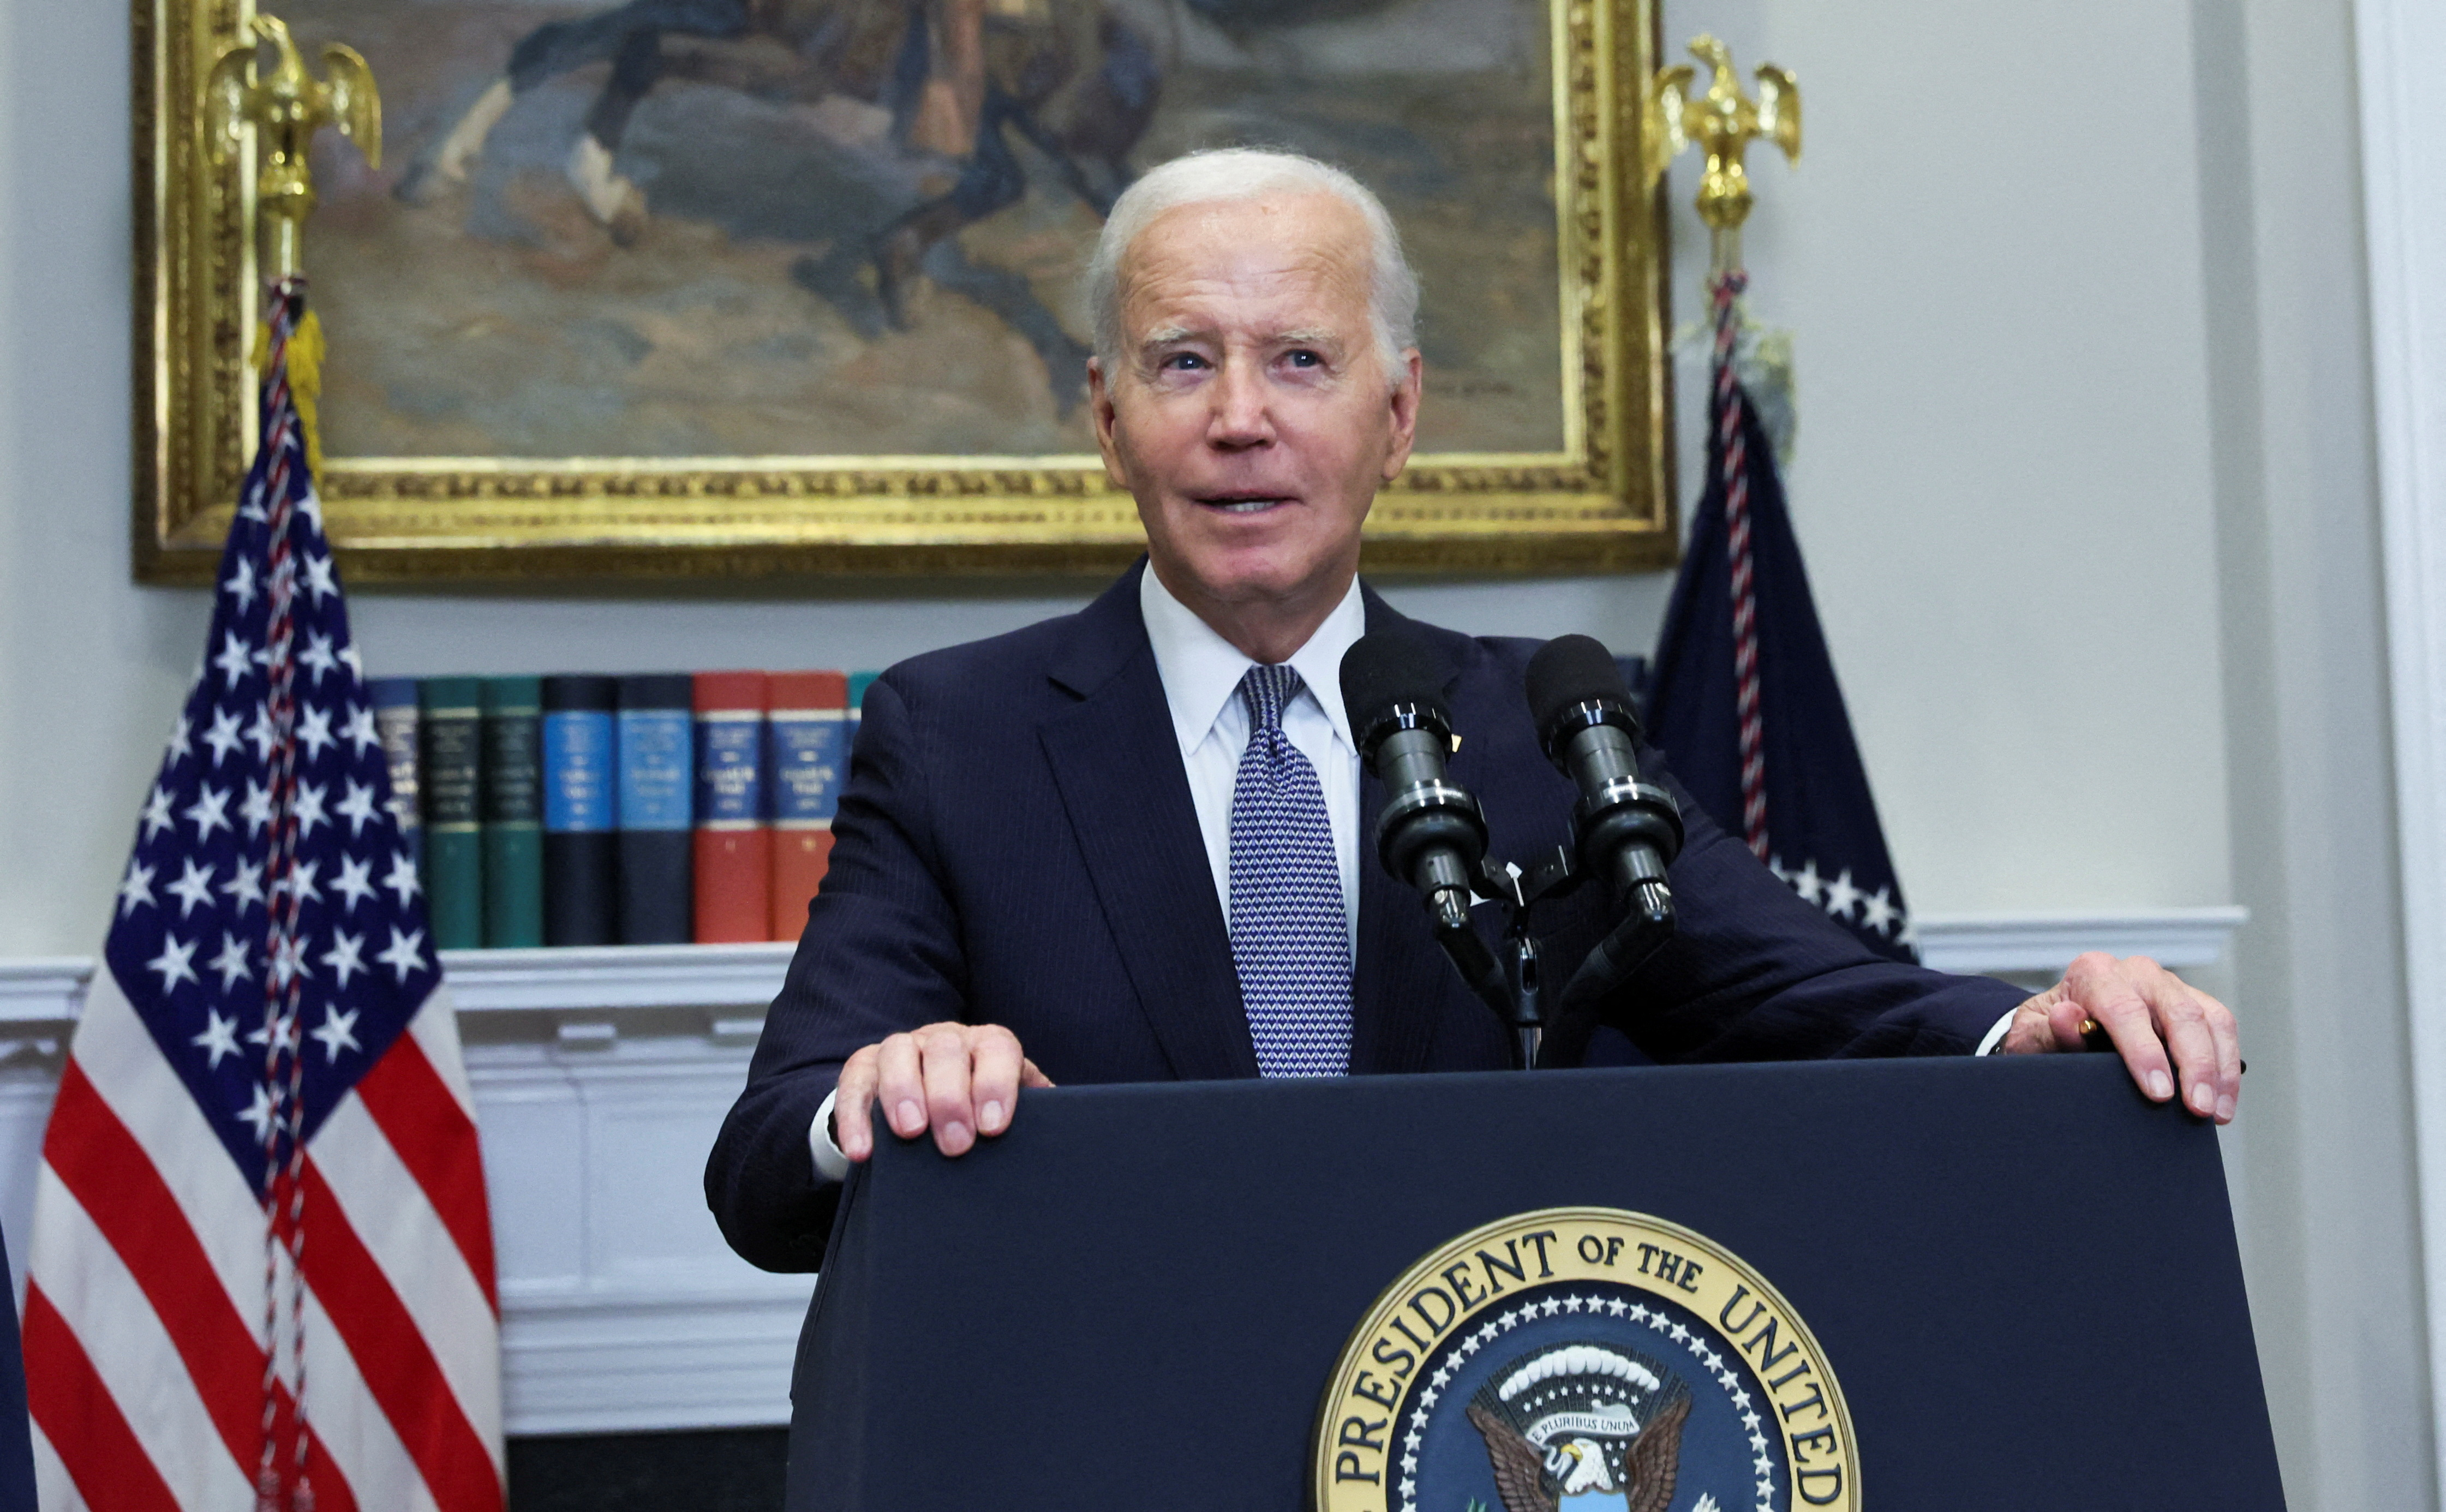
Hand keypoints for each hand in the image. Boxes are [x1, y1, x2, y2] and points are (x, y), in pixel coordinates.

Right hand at [832, 1022, 1052, 1161]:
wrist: (929, 1108)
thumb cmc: (979, 1114)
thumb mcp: (1007, 1113)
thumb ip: (1035, 1119)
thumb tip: (1067, 1137)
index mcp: (987, 1046)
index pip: (997, 1048)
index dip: (996, 1083)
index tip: (994, 1126)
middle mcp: (945, 1040)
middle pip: (947, 1050)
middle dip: (950, 1097)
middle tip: (956, 1145)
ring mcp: (901, 1050)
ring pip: (898, 1054)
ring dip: (903, 1093)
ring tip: (910, 1134)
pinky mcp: (863, 1070)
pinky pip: (854, 1085)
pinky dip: (855, 1116)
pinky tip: (863, 1150)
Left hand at [1997, 952, 2239, 1123]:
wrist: (2061, 1022)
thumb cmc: (2047, 1030)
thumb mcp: (2033, 1034)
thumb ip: (2048, 1031)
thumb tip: (2067, 1017)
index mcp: (2094, 973)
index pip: (2125, 1008)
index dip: (2145, 1052)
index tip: (2159, 1092)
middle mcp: (2137, 972)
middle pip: (2179, 1012)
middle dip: (2194, 1064)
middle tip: (2197, 1108)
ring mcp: (2169, 986)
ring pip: (2211, 1018)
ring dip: (2219, 1069)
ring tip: (2215, 1113)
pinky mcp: (2194, 1003)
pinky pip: (2222, 1029)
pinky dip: (2227, 1067)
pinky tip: (2223, 1102)